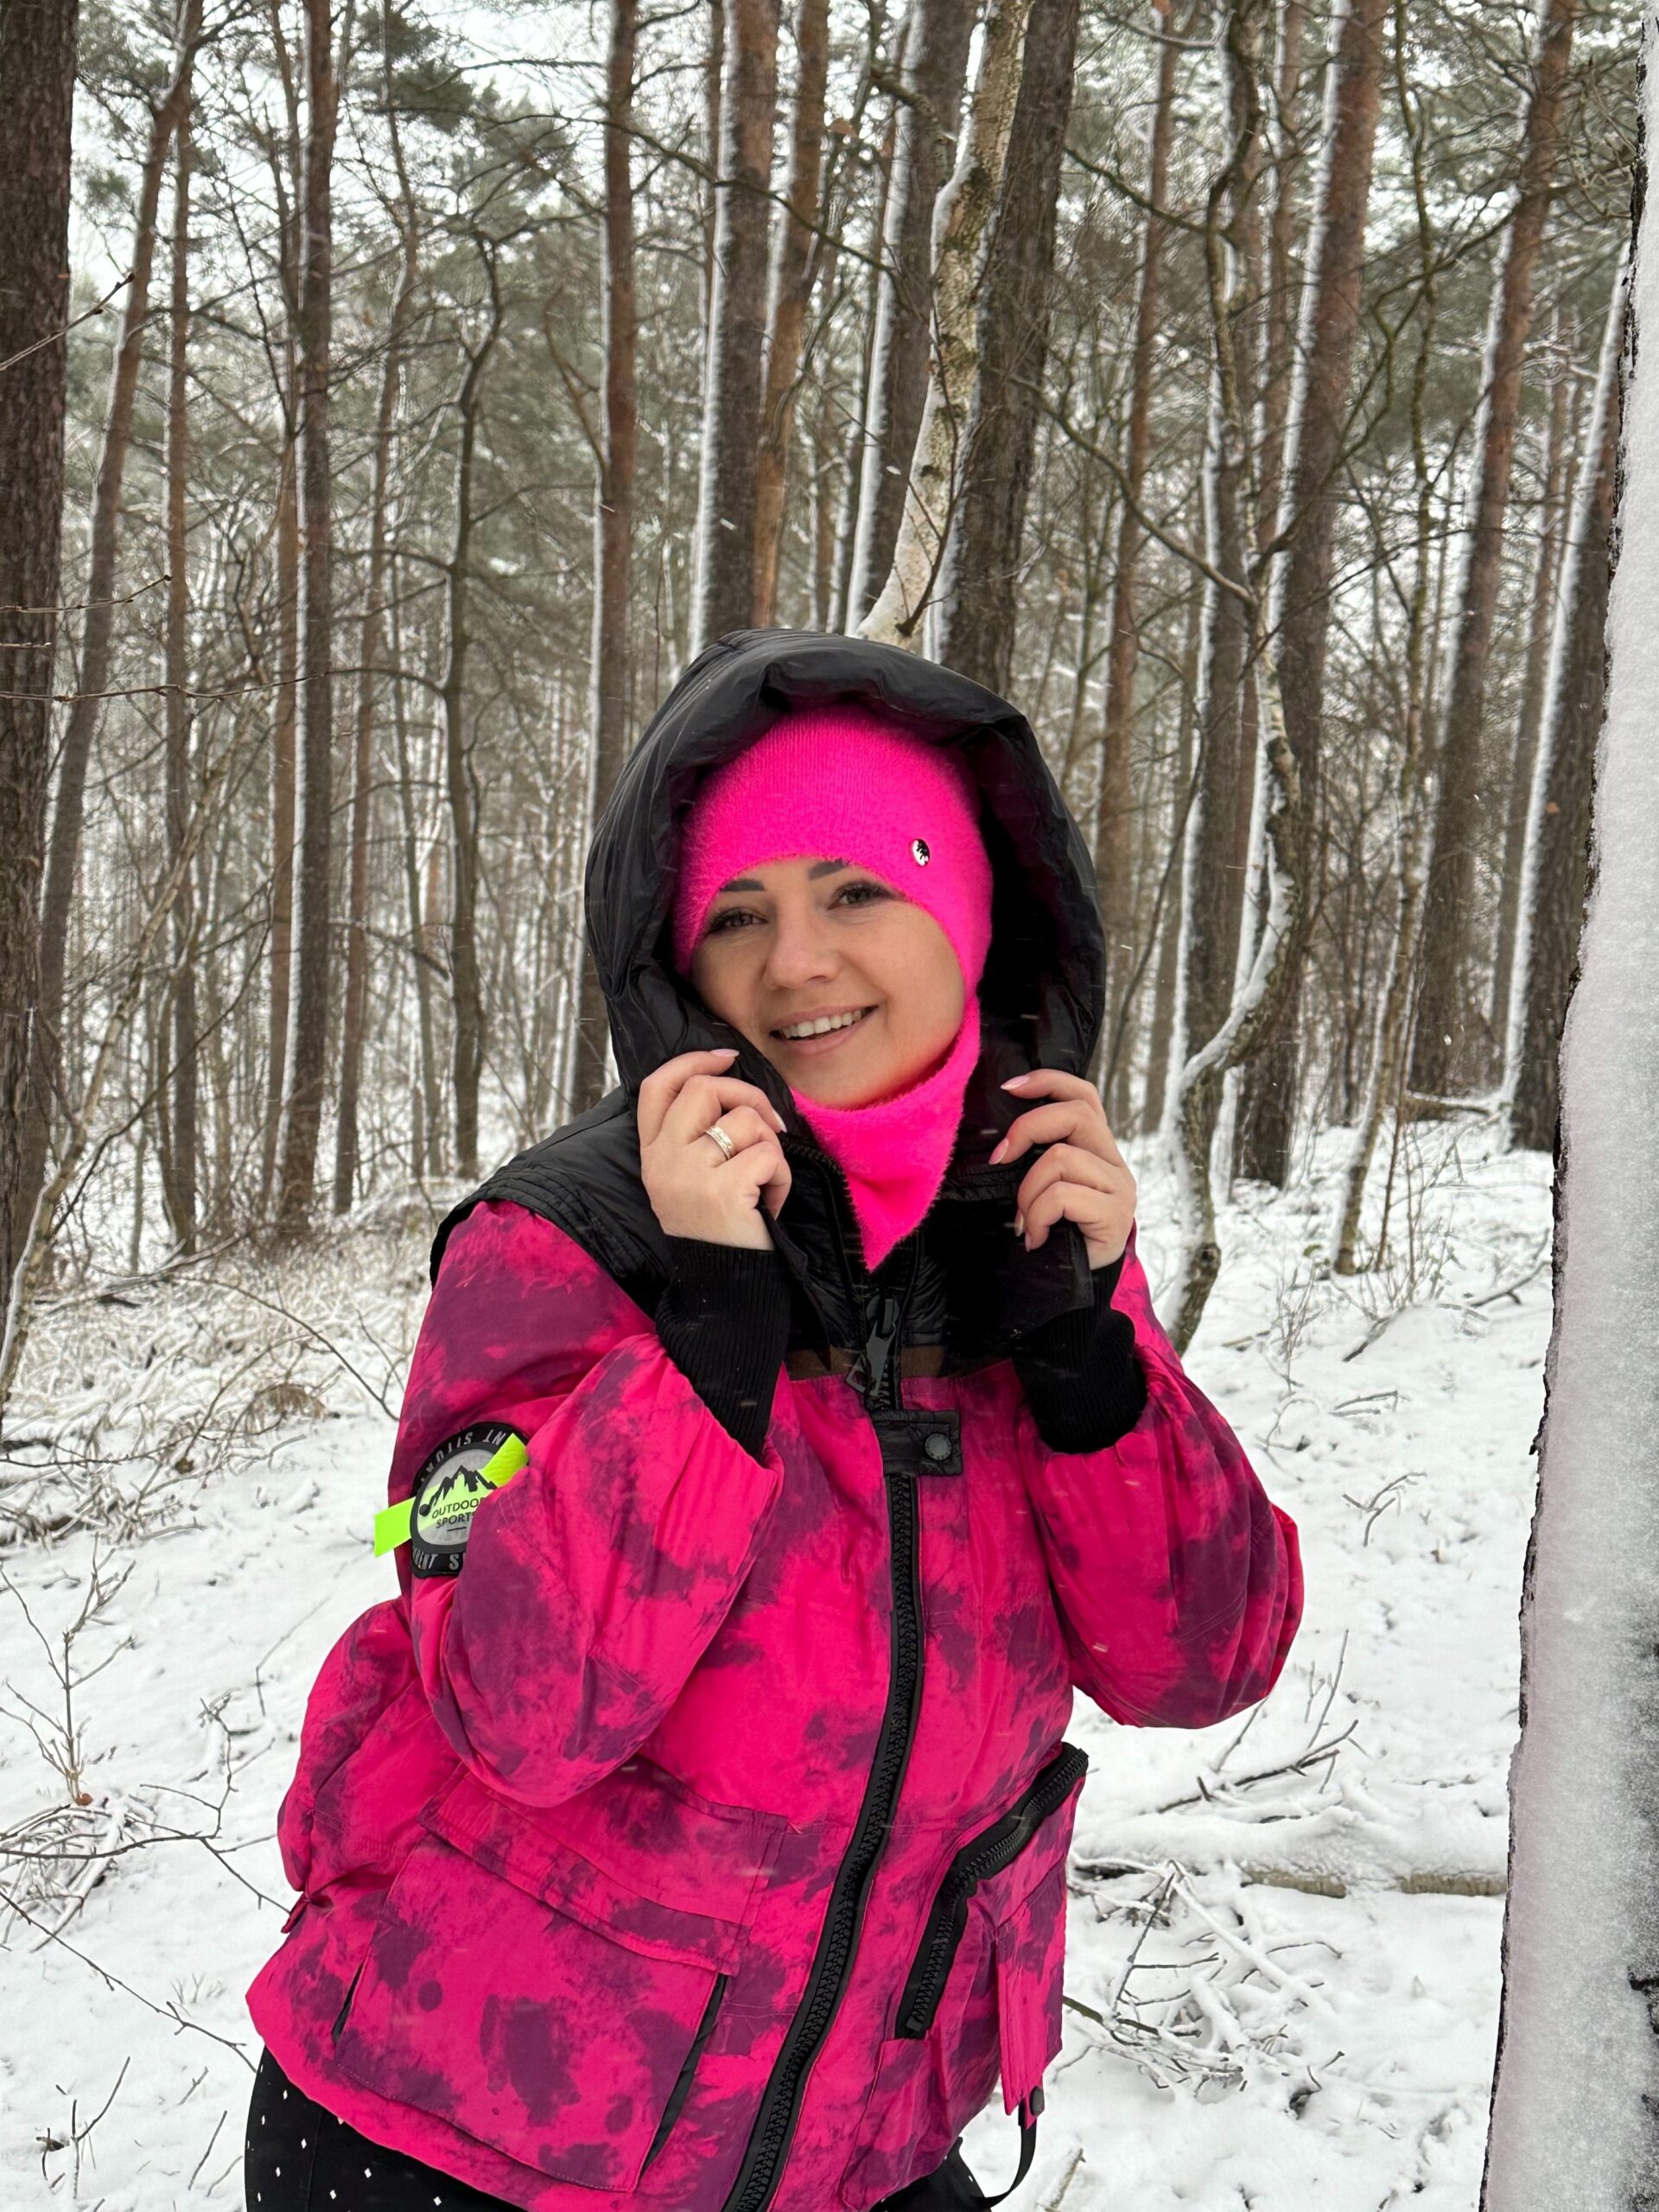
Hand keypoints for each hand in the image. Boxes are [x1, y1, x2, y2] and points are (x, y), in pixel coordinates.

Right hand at [638, 1048, 792, 1250]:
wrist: (724, 1291)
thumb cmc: (719, 1231)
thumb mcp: (690, 1180)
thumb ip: (697, 1137)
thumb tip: (732, 1085)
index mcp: (652, 1154)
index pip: (656, 1087)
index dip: (692, 1061)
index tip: (727, 1058)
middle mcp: (663, 1161)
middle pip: (705, 1089)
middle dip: (750, 1097)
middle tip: (771, 1126)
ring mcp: (689, 1174)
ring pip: (746, 1120)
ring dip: (770, 1147)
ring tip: (763, 1183)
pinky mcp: (722, 1192)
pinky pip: (769, 1155)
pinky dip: (782, 1177)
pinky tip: (770, 1203)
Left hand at [990, 1068, 1135, 1269]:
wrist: (1074, 1290)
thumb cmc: (1053, 1236)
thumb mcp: (1042, 1190)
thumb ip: (1036, 1160)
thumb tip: (1000, 1141)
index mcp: (1097, 1150)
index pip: (1084, 1096)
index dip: (1049, 1081)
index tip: (1010, 1087)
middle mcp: (1115, 1163)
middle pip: (1076, 1114)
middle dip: (1028, 1129)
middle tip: (1000, 1159)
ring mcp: (1120, 1189)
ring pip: (1061, 1158)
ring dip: (1028, 1192)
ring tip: (1026, 1222)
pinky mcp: (1116, 1215)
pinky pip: (1062, 1195)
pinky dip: (1039, 1215)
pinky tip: (1037, 1237)